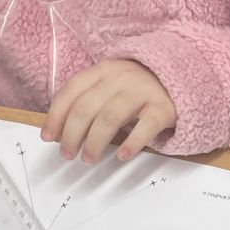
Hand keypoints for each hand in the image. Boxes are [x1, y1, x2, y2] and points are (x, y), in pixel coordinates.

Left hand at [42, 60, 176, 163]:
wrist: (181, 78)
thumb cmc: (140, 89)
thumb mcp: (112, 86)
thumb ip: (90, 101)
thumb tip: (60, 131)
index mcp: (104, 71)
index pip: (72, 91)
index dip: (56, 115)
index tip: (48, 137)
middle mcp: (121, 78)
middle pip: (87, 107)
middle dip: (72, 134)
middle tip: (67, 154)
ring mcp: (143, 91)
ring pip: (110, 117)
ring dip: (95, 142)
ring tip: (89, 159)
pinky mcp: (163, 107)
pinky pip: (146, 126)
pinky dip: (132, 143)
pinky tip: (122, 155)